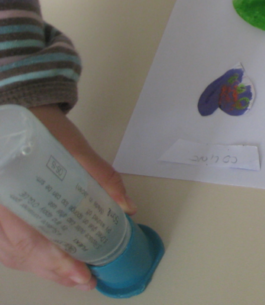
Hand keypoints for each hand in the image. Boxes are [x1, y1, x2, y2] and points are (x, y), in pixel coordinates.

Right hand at [0, 105, 136, 289]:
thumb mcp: (75, 147)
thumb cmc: (45, 127)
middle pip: (18, 252)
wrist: (23, 110)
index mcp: (11, 187)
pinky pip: (7, 245)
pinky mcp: (2, 212)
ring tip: (73, 277)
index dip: (53, 260)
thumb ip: (101, 176)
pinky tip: (53, 264)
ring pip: (11, 254)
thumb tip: (126, 207)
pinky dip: (30, 259)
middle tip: (83, 280)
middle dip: (52, 271)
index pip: (26, 237)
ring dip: (42, 269)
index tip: (79, 273)